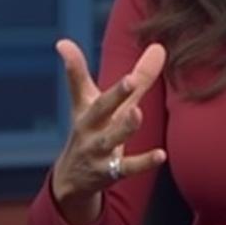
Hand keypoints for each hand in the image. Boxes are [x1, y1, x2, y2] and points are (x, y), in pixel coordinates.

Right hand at [49, 39, 167, 224]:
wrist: (72, 179)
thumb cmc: (95, 130)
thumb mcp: (111, 105)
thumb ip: (139, 77)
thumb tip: (160, 46)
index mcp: (87, 108)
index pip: (78, 83)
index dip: (72, 64)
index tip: (64, 45)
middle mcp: (89, 127)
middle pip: (101, 108)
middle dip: (115, 94)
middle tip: (130, 80)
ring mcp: (97, 151)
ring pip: (112, 139)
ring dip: (125, 127)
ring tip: (137, 112)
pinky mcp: (110, 172)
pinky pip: (127, 168)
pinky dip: (144, 162)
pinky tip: (161, 155)